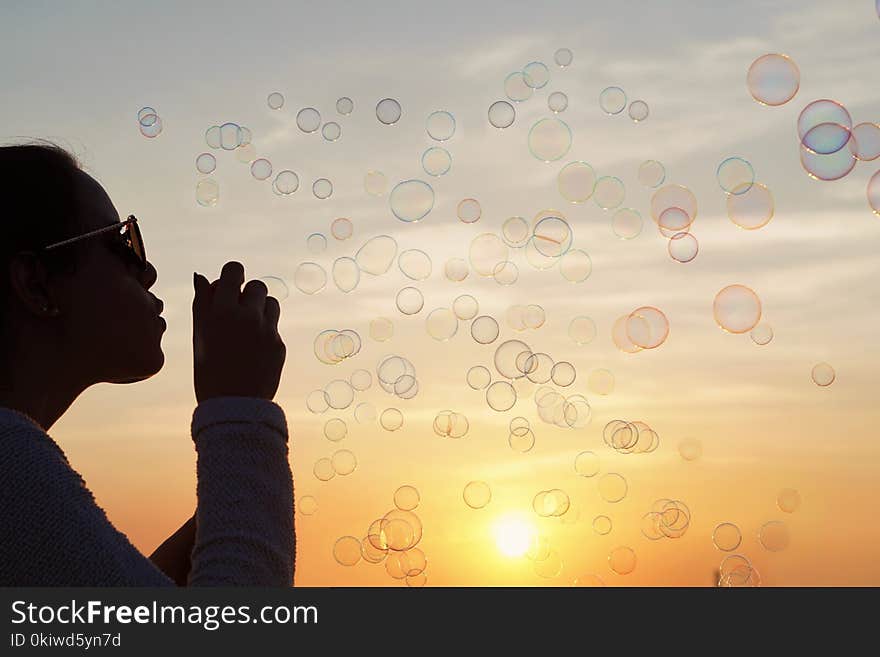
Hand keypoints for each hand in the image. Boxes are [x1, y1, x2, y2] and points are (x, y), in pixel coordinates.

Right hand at [192, 262, 285, 402]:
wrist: (233, 407)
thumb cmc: (208, 371)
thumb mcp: (199, 336)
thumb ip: (201, 304)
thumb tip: (202, 277)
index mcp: (221, 311)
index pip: (234, 270)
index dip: (233, 274)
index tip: (232, 283)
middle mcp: (246, 316)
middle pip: (257, 285)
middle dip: (248, 294)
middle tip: (238, 310)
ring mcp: (266, 331)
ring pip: (271, 303)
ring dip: (260, 309)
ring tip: (248, 328)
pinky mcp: (279, 344)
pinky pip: (274, 327)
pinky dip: (265, 333)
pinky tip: (253, 351)